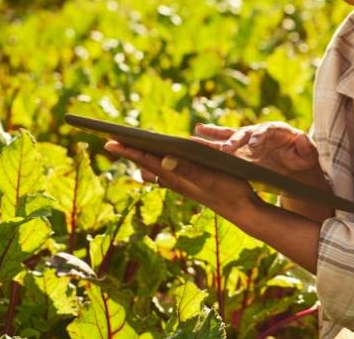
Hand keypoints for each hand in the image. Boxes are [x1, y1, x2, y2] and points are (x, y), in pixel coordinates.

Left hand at [104, 139, 257, 219]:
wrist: (243, 211)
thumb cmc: (230, 191)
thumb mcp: (210, 178)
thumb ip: (188, 169)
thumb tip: (163, 159)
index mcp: (178, 177)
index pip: (147, 161)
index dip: (129, 151)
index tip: (109, 143)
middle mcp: (177, 182)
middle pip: (147, 165)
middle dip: (131, 153)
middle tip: (112, 142)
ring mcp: (184, 185)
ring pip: (157, 171)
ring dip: (144, 159)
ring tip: (132, 149)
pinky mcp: (193, 186)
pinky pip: (169, 174)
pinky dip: (160, 164)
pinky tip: (162, 162)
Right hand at [194, 122, 321, 182]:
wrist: (294, 161)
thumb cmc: (302, 156)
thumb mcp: (309, 154)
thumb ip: (306, 147)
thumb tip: (302, 137)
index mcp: (275, 130)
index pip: (265, 130)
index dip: (258, 137)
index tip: (252, 146)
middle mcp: (258, 132)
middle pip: (244, 133)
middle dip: (234, 140)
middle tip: (225, 150)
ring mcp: (247, 140)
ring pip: (229, 136)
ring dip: (215, 137)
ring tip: (197, 135)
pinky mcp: (239, 149)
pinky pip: (223, 143)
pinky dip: (209, 141)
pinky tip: (194, 139)